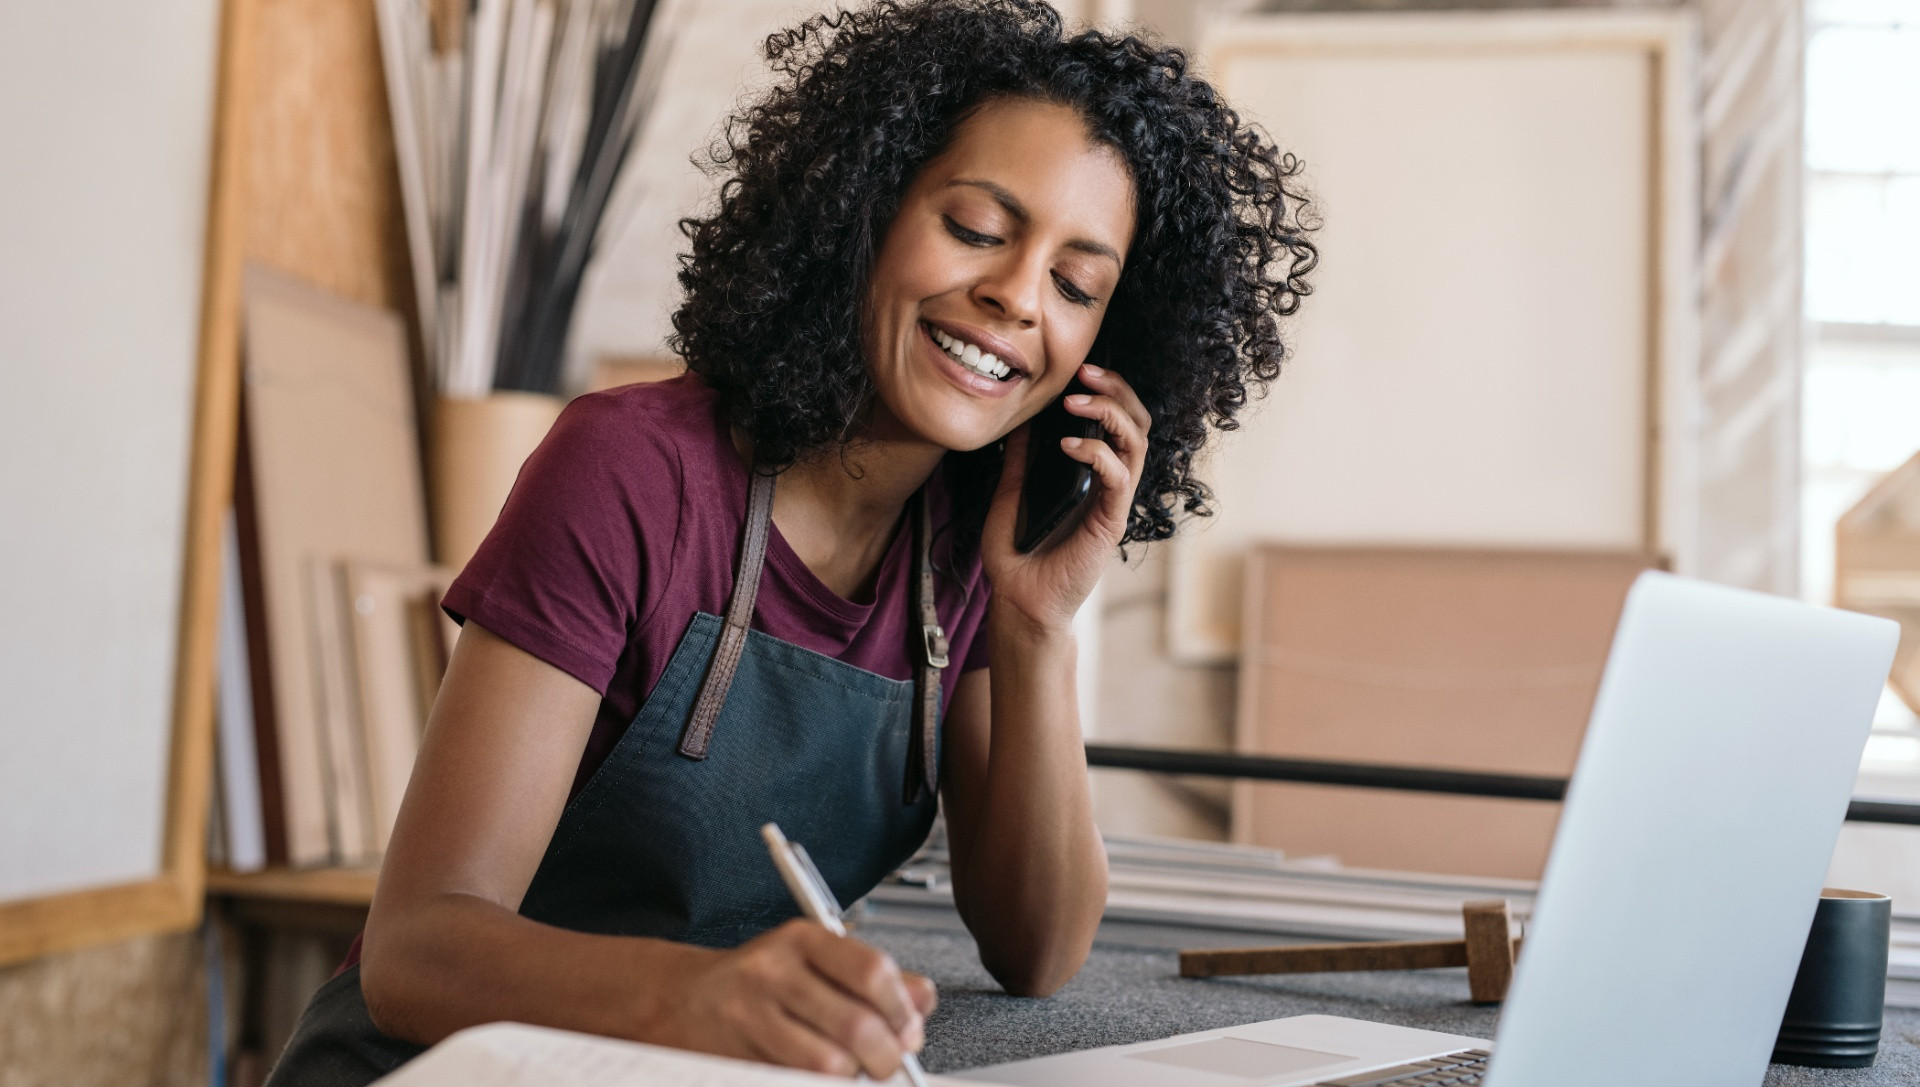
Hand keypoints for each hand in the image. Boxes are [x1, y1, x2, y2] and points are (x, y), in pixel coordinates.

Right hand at [653, 920, 936, 1077]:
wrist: (680, 999)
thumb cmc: (759, 980)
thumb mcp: (815, 961)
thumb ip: (873, 978)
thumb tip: (923, 1000)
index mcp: (802, 939)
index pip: (871, 970)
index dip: (901, 1008)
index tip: (910, 1030)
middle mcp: (773, 971)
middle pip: (855, 1024)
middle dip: (885, 1056)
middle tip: (887, 1064)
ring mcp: (748, 1015)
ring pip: (827, 1064)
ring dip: (850, 1077)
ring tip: (847, 1070)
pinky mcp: (732, 1056)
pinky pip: (792, 1079)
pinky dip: (816, 1084)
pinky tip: (815, 1075)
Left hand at [981, 362, 1150, 631]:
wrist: (1019, 600)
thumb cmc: (1017, 553)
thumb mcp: (1010, 493)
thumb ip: (1020, 460)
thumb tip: (1020, 421)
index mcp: (1091, 474)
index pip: (1116, 422)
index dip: (1107, 391)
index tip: (1079, 372)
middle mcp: (1109, 484)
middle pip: (1137, 424)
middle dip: (1118, 391)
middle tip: (1087, 373)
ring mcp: (1113, 501)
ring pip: (1136, 444)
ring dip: (1110, 413)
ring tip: (1075, 402)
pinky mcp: (1110, 521)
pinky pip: (1118, 477)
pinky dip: (1097, 453)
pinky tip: (1068, 445)